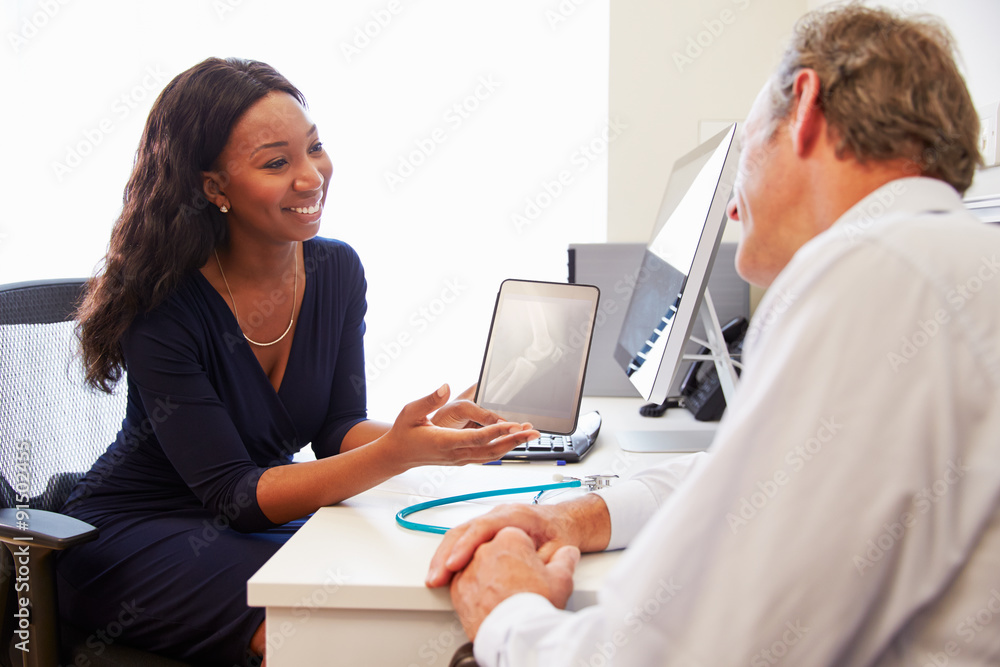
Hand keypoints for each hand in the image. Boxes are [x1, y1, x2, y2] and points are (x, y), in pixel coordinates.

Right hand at [385, 384, 538, 466]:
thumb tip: (445, 387)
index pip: (475, 438)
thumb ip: (429, 400)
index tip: (512, 424)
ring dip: (512, 445)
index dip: (495, 431)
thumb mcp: (410, 412)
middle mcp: (454, 453)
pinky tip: (513, 440)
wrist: (398, 454)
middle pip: (490, 450)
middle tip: (533, 432)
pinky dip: (502, 448)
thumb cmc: (404, 432)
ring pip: (491, 455)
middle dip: (513, 440)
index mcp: (443, 441)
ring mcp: (459, 459)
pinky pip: (486, 456)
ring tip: (529, 435)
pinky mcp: (462, 459)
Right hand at [426, 502, 581, 587]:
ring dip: (443, 556)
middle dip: (446, 554)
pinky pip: (462, 540)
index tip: (454, 565)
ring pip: (459, 534)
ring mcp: (490, 520)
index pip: (484, 526)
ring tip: (434, 579)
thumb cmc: (562, 533)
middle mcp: (499, 514)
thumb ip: (541, 560)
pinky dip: (450, 556)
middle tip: (435, 578)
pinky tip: (443, 574)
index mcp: (516, 515)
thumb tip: (525, 575)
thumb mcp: (559, 548)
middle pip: (464, 529)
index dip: (466, 546)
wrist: (565, 522)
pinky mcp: (485, 530)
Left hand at [450, 526, 579, 639]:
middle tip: (514, 577)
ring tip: (499, 589)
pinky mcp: (458, 588)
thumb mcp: (561, 578)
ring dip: (483, 571)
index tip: (528, 562)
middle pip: (492, 548)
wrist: (515, 632)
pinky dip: (472, 587)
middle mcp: (485, 547)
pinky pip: (464, 582)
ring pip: (474, 563)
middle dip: (501, 559)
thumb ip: (564, 559)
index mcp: (510, 536)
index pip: (515, 537)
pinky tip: (484, 597)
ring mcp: (468, 567)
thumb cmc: (537, 603)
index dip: (524, 551)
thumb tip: (568, 554)